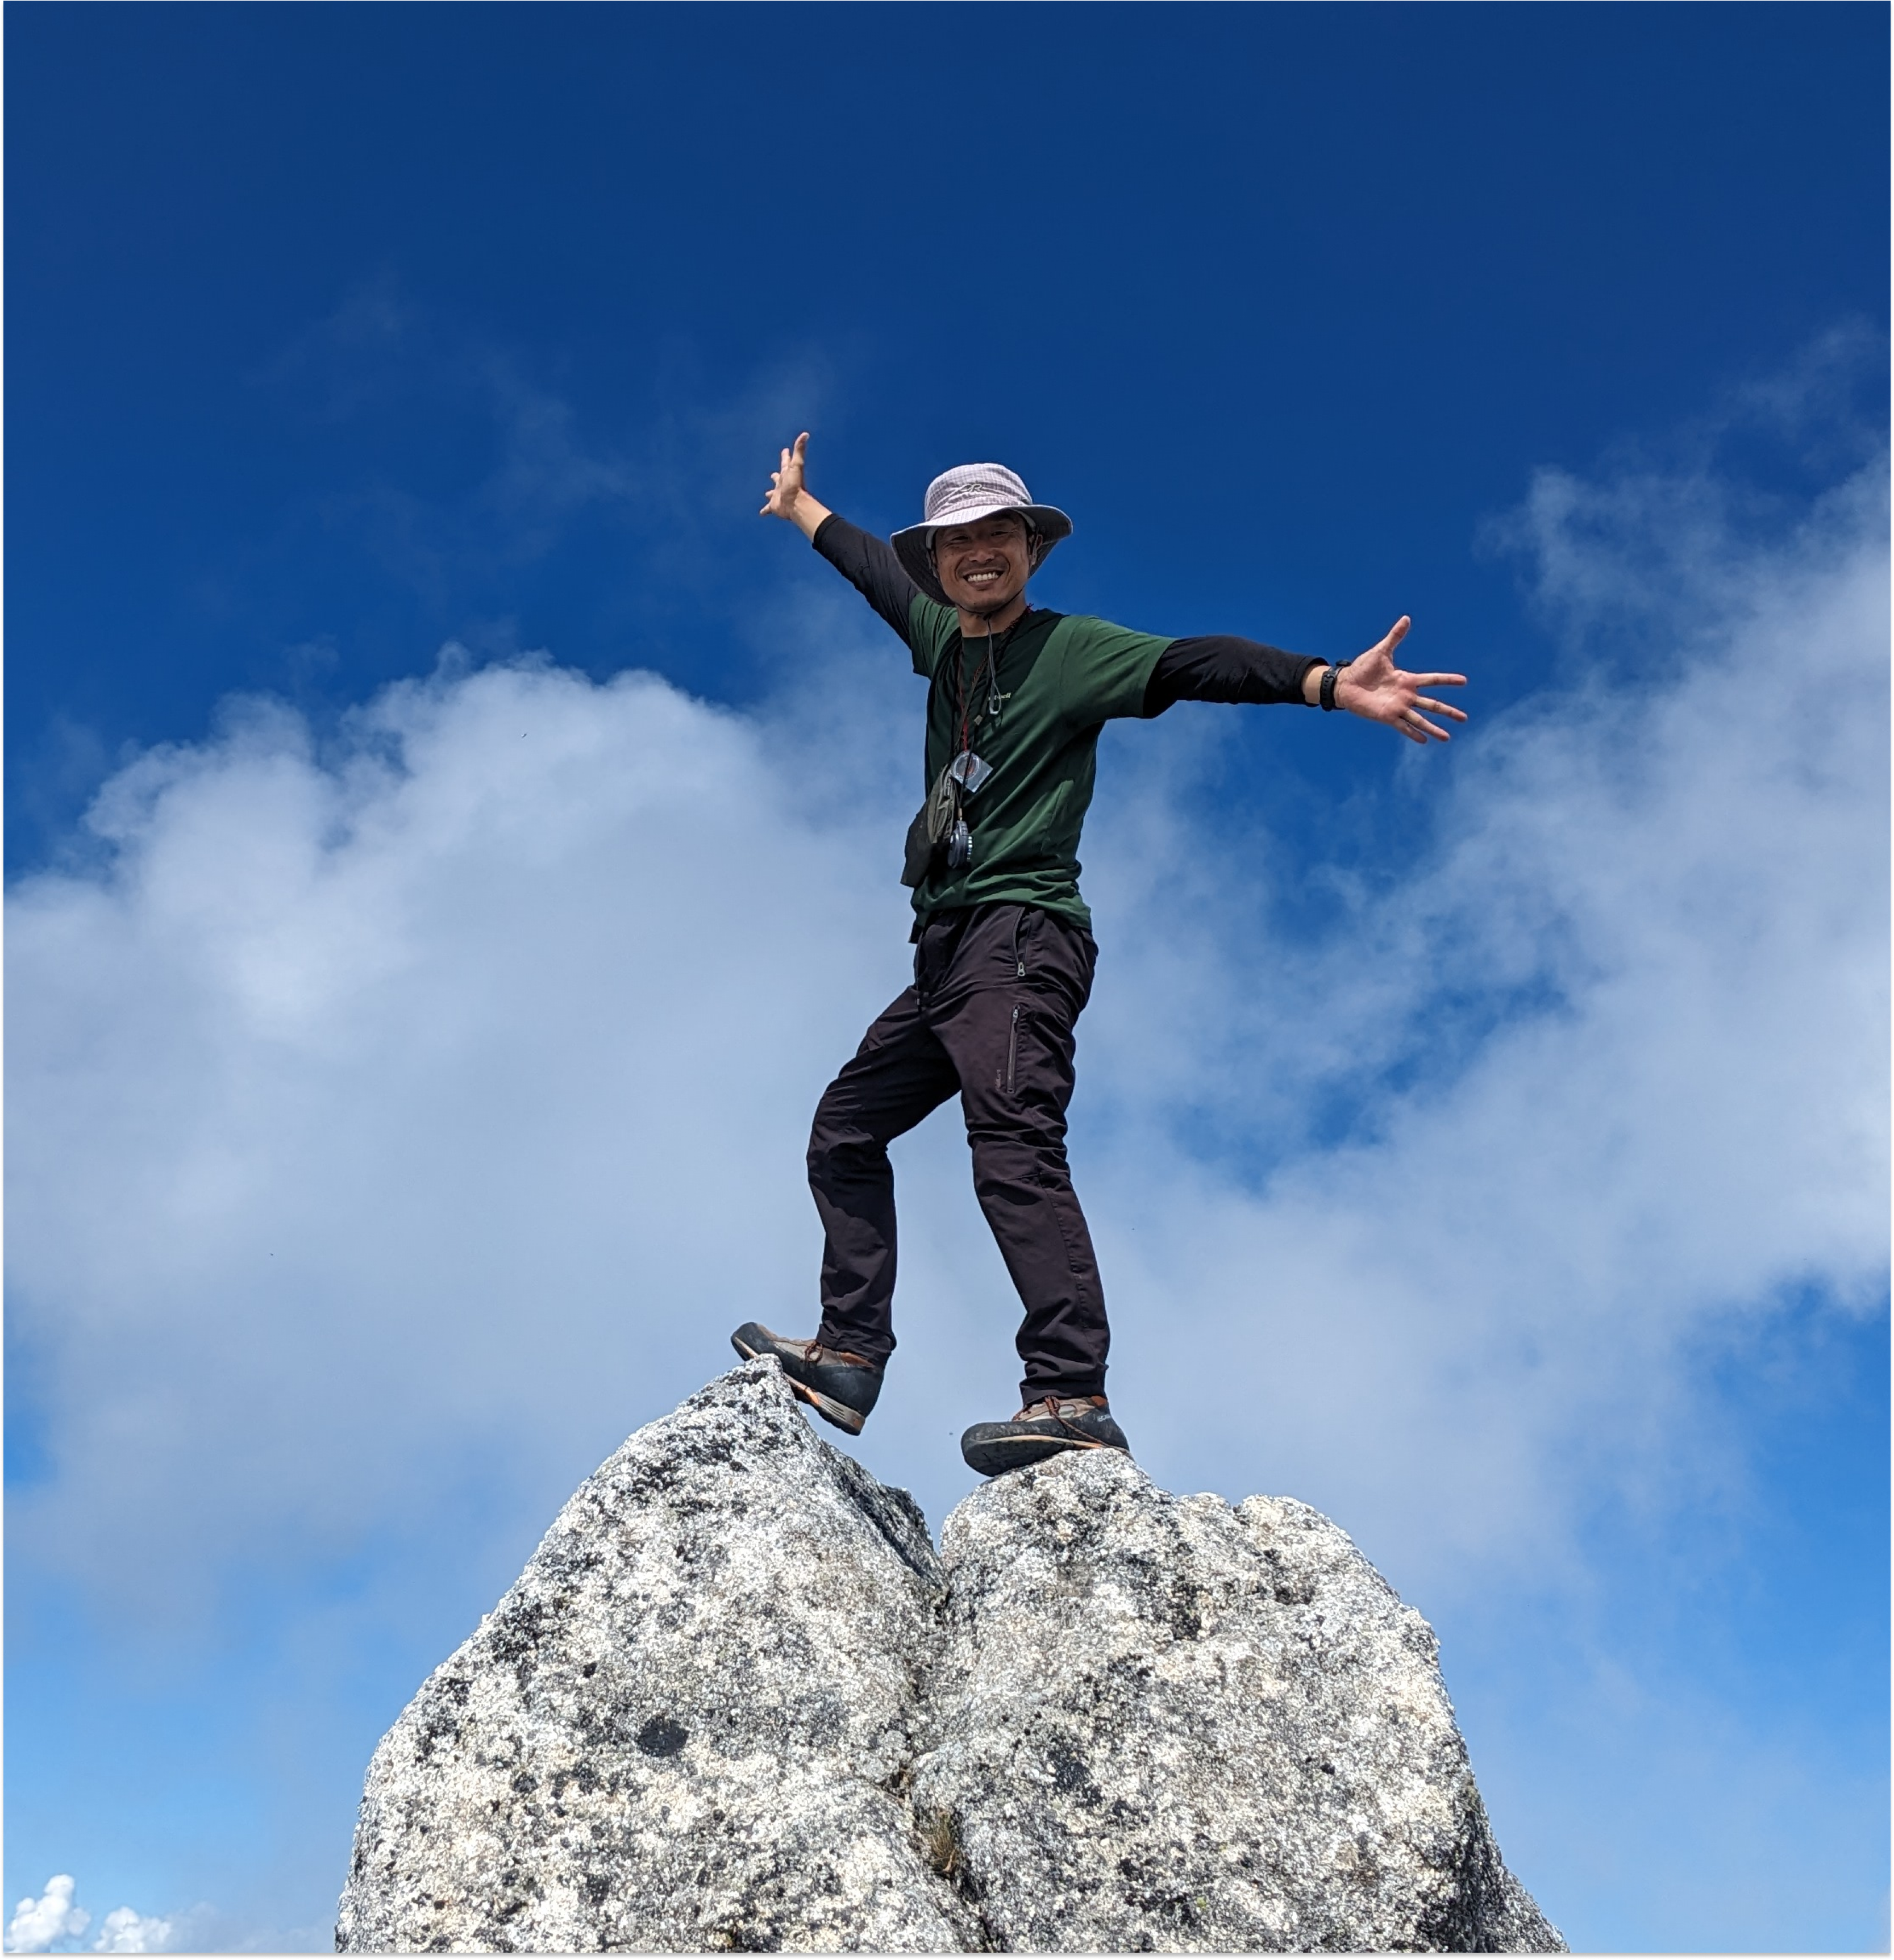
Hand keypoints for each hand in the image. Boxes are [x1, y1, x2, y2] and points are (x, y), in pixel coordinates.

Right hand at [762, 431, 810, 521]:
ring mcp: (777, 495)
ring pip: (772, 493)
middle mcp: (782, 484)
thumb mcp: (797, 464)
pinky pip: (767, 508)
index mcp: (786, 474)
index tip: (785, 450)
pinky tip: (761, 513)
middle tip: (773, 474)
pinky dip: (764, 510)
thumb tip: (805, 434)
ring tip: (766, 494)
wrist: (794, 503)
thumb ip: (799, 449)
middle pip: (778, 478)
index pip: (786, 462)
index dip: (785, 456)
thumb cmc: (795, 484)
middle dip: (775, 476)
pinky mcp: (774, 506)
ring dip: (769, 494)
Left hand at [1335, 618, 1466, 743]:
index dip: (1448, 680)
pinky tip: (1424, 740)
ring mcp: (1398, 707)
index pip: (1432, 680)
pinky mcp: (1387, 717)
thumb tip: (1406, 619)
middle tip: (1464, 718)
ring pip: (1420, 719)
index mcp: (1407, 679)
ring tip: (1446, 737)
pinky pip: (1402, 727)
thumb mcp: (1381, 651)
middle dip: (1448, 711)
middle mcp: (1406, 695)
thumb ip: (1395, 637)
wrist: (1345, 683)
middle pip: (1432, 704)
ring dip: (1434, 728)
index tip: (1464, 681)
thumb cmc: (1363, 668)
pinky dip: (1413, 734)